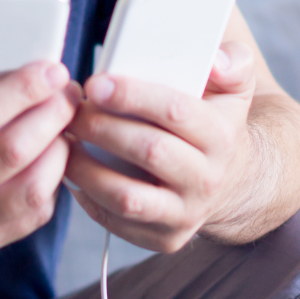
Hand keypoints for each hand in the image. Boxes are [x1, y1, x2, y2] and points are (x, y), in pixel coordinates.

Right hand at [0, 52, 78, 269]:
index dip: (22, 89)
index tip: (49, 69)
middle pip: (13, 152)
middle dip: (52, 115)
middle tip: (69, 92)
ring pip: (30, 191)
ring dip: (59, 153)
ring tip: (64, 125)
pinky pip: (27, 219)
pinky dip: (50, 188)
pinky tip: (50, 160)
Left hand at [63, 42, 259, 251]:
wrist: (231, 181)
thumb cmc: (216, 124)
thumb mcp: (235, 89)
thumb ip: (234, 62)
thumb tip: (215, 60)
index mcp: (221, 137)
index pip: (175, 112)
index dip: (132, 96)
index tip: (95, 83)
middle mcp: (208, 179)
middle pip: (148, 152)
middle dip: (102, 128)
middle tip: (70, 111)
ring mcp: (187, 214)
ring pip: (128, 197)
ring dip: (86, 169)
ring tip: (64, 143)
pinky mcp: (166, 238)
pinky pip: (117, 223)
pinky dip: (87, 198)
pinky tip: (72, 172)